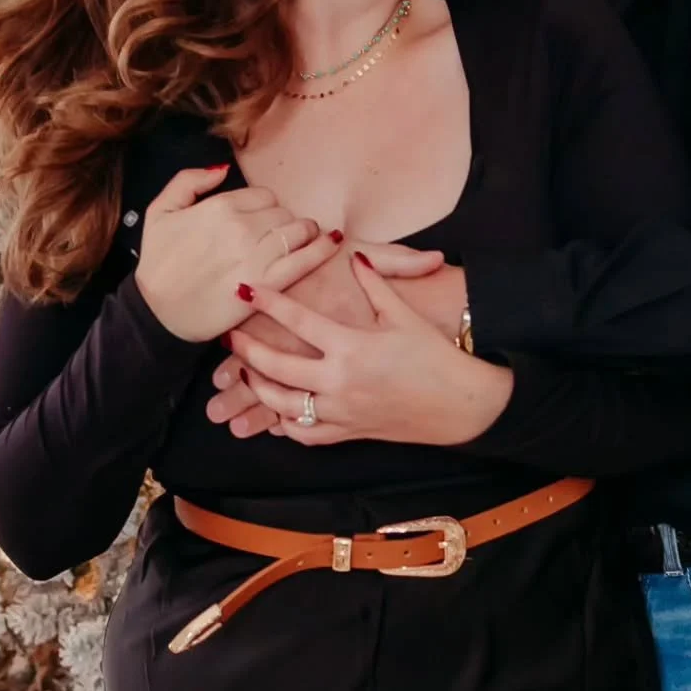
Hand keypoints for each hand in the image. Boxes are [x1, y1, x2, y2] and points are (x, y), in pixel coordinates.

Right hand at [133, 165, 340, 342]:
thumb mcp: (159, 212)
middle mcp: (241, 229)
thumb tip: (224, 169)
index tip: (259, 220)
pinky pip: (305, 260)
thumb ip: (188, 181)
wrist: (158, 315)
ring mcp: (257, 257)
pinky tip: (333, 241)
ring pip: (297, 231)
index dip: (264, 207)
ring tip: (300, 239)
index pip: (263, 196)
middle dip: (282, 221)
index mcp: (219, 208)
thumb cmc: (157, 263)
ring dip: (303, 233)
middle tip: (274, 236)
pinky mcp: (268, 285)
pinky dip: (323, 248)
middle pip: (282, 212)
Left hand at [224, 254, 512, 446]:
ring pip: (283, 405)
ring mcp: (341, 411)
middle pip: (277, 367)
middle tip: (230, 336)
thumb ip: (376, 283)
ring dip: (258, 388)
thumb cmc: (434, 356)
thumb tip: (356, 257)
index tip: (245, 290)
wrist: (461, 404)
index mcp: (351, 346)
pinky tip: (278, 410)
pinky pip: (305, 433)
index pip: (298, 320)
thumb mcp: (403, 315)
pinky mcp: (349, 432)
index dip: (269, 302)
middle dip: (247, 350)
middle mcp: (339, 382)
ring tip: (246, 372)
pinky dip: (285, 423)